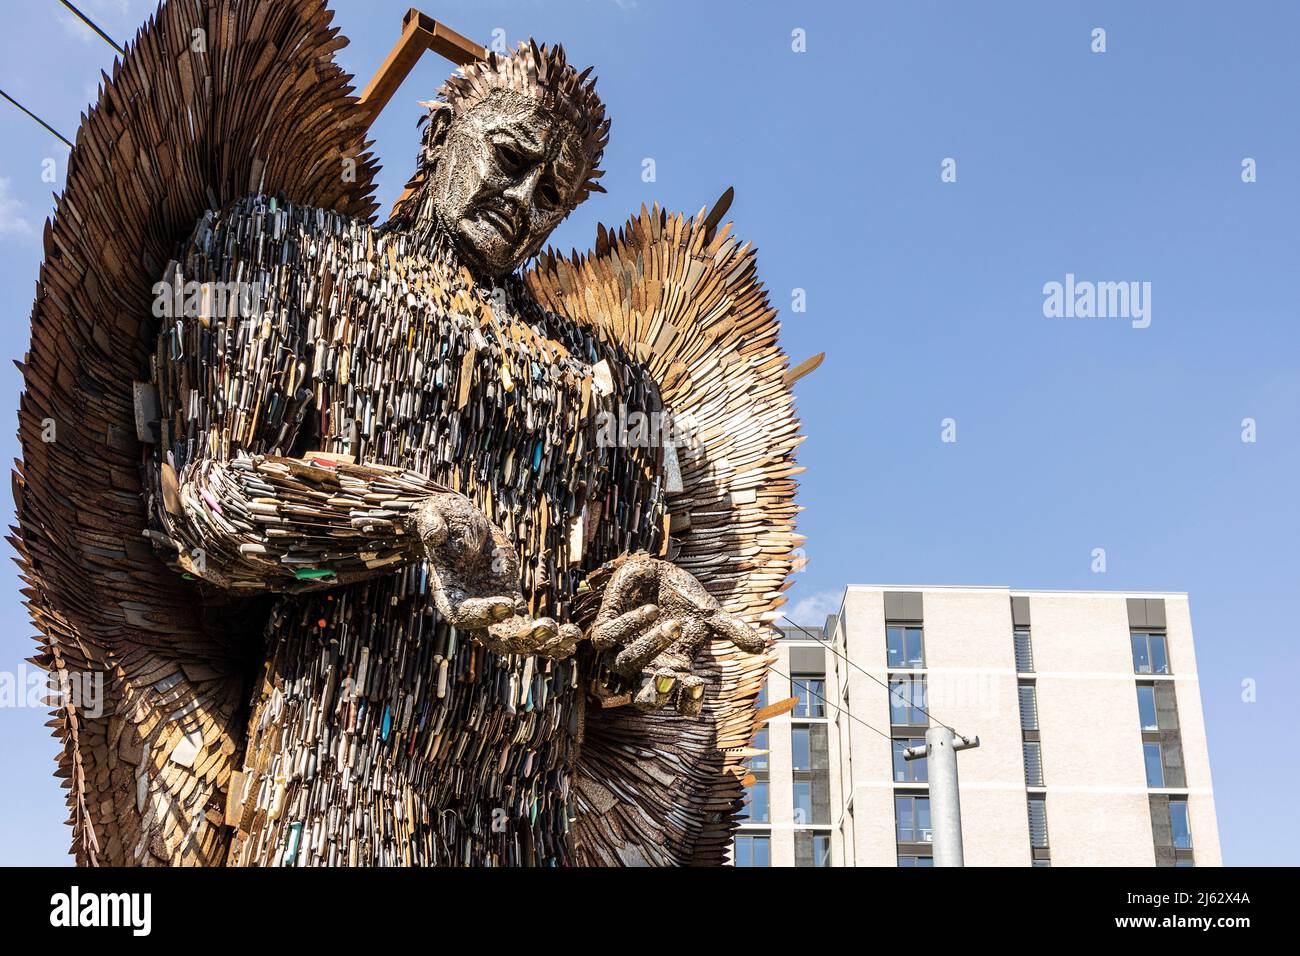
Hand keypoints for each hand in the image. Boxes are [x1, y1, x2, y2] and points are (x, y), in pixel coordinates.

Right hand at [410, 493, 581, 658]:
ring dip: (543, 643)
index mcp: (450, 594)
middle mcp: (471, 611)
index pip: (463, 614)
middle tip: (546, 630)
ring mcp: (494, 610)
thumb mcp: (436, 516)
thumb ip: (433, 525)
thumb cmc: (445, 520)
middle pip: (494, 637)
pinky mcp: (511, 602)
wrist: (458, 525)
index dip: (484, 614)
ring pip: (517, 638)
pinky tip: (572, 637)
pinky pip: (529, 626)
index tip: (507, 604)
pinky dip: (550, 636)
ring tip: (569, 640)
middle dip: (521, 638)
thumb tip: (434, 533)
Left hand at [590, 555, 768, 715]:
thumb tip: (762, 646)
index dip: (686, 702)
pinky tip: (650, 610)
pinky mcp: (605, 628)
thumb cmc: (683, 599)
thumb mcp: (710, 615)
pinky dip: (628, 625)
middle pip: (644, 699)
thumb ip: (732, 630)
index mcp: (672, 669)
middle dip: (655, 693)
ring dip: (650, 646)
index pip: (677, 699)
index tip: (698, 686)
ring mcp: (622, 649)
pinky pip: (606, 638)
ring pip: (624, 665)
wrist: (658, 570)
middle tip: (669, 677)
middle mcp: (645, 666)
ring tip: (674, 624)